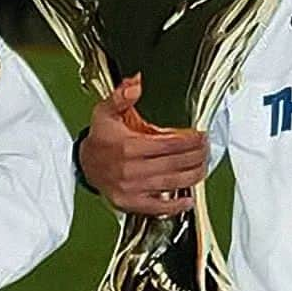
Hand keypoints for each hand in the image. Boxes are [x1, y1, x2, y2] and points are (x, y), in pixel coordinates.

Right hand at [78, 74, 207, 214]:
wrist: (84, 164)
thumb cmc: (101, 139)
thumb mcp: (106, 112)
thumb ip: (122, 96)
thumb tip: (136, 82)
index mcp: (128, 147)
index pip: (169, 144)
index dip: (190, 140)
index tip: (201, 135)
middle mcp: (130, 169)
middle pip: (175, 163)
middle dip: (197, 155)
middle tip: (207, 148)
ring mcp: (131, 188)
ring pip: (171, 183)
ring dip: (193, 175)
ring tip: (204, 166)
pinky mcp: (129, 202)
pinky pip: (157, 207)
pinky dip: (175, 205)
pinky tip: (188, 199)